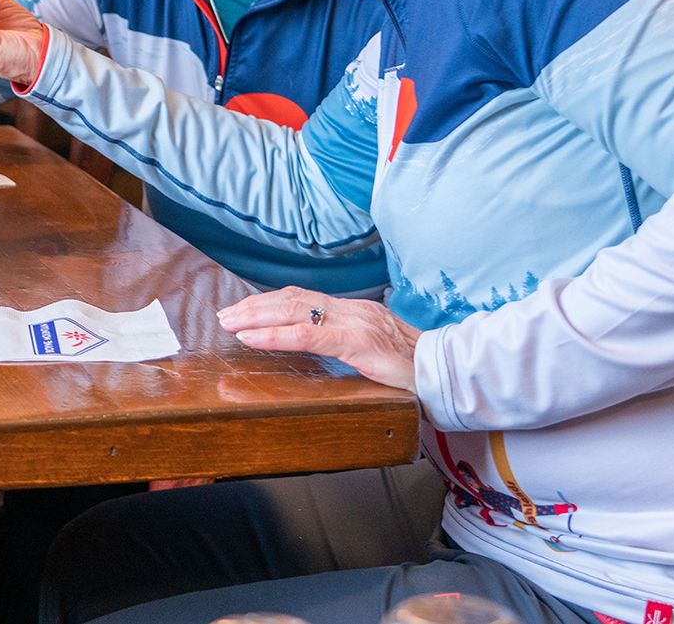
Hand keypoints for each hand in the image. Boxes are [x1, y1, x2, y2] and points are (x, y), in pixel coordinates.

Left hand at [217, 287, 419, 390]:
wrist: (448, 376)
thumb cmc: (412, 370)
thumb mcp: (373, 352)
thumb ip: (345, 343)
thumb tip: (314, 345)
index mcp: (353, 311)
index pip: (303, 298)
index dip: (269, 302)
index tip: (242, 310)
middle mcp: (351, 310)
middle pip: (292, 299)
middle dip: (254, 306)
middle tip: (225, 315)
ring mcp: (355, 323)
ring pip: (294, 311)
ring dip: (256, 317)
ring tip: (230, 323)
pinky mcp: (358, 342)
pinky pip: (307, 335)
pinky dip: (274, 335)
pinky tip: (252, 338)